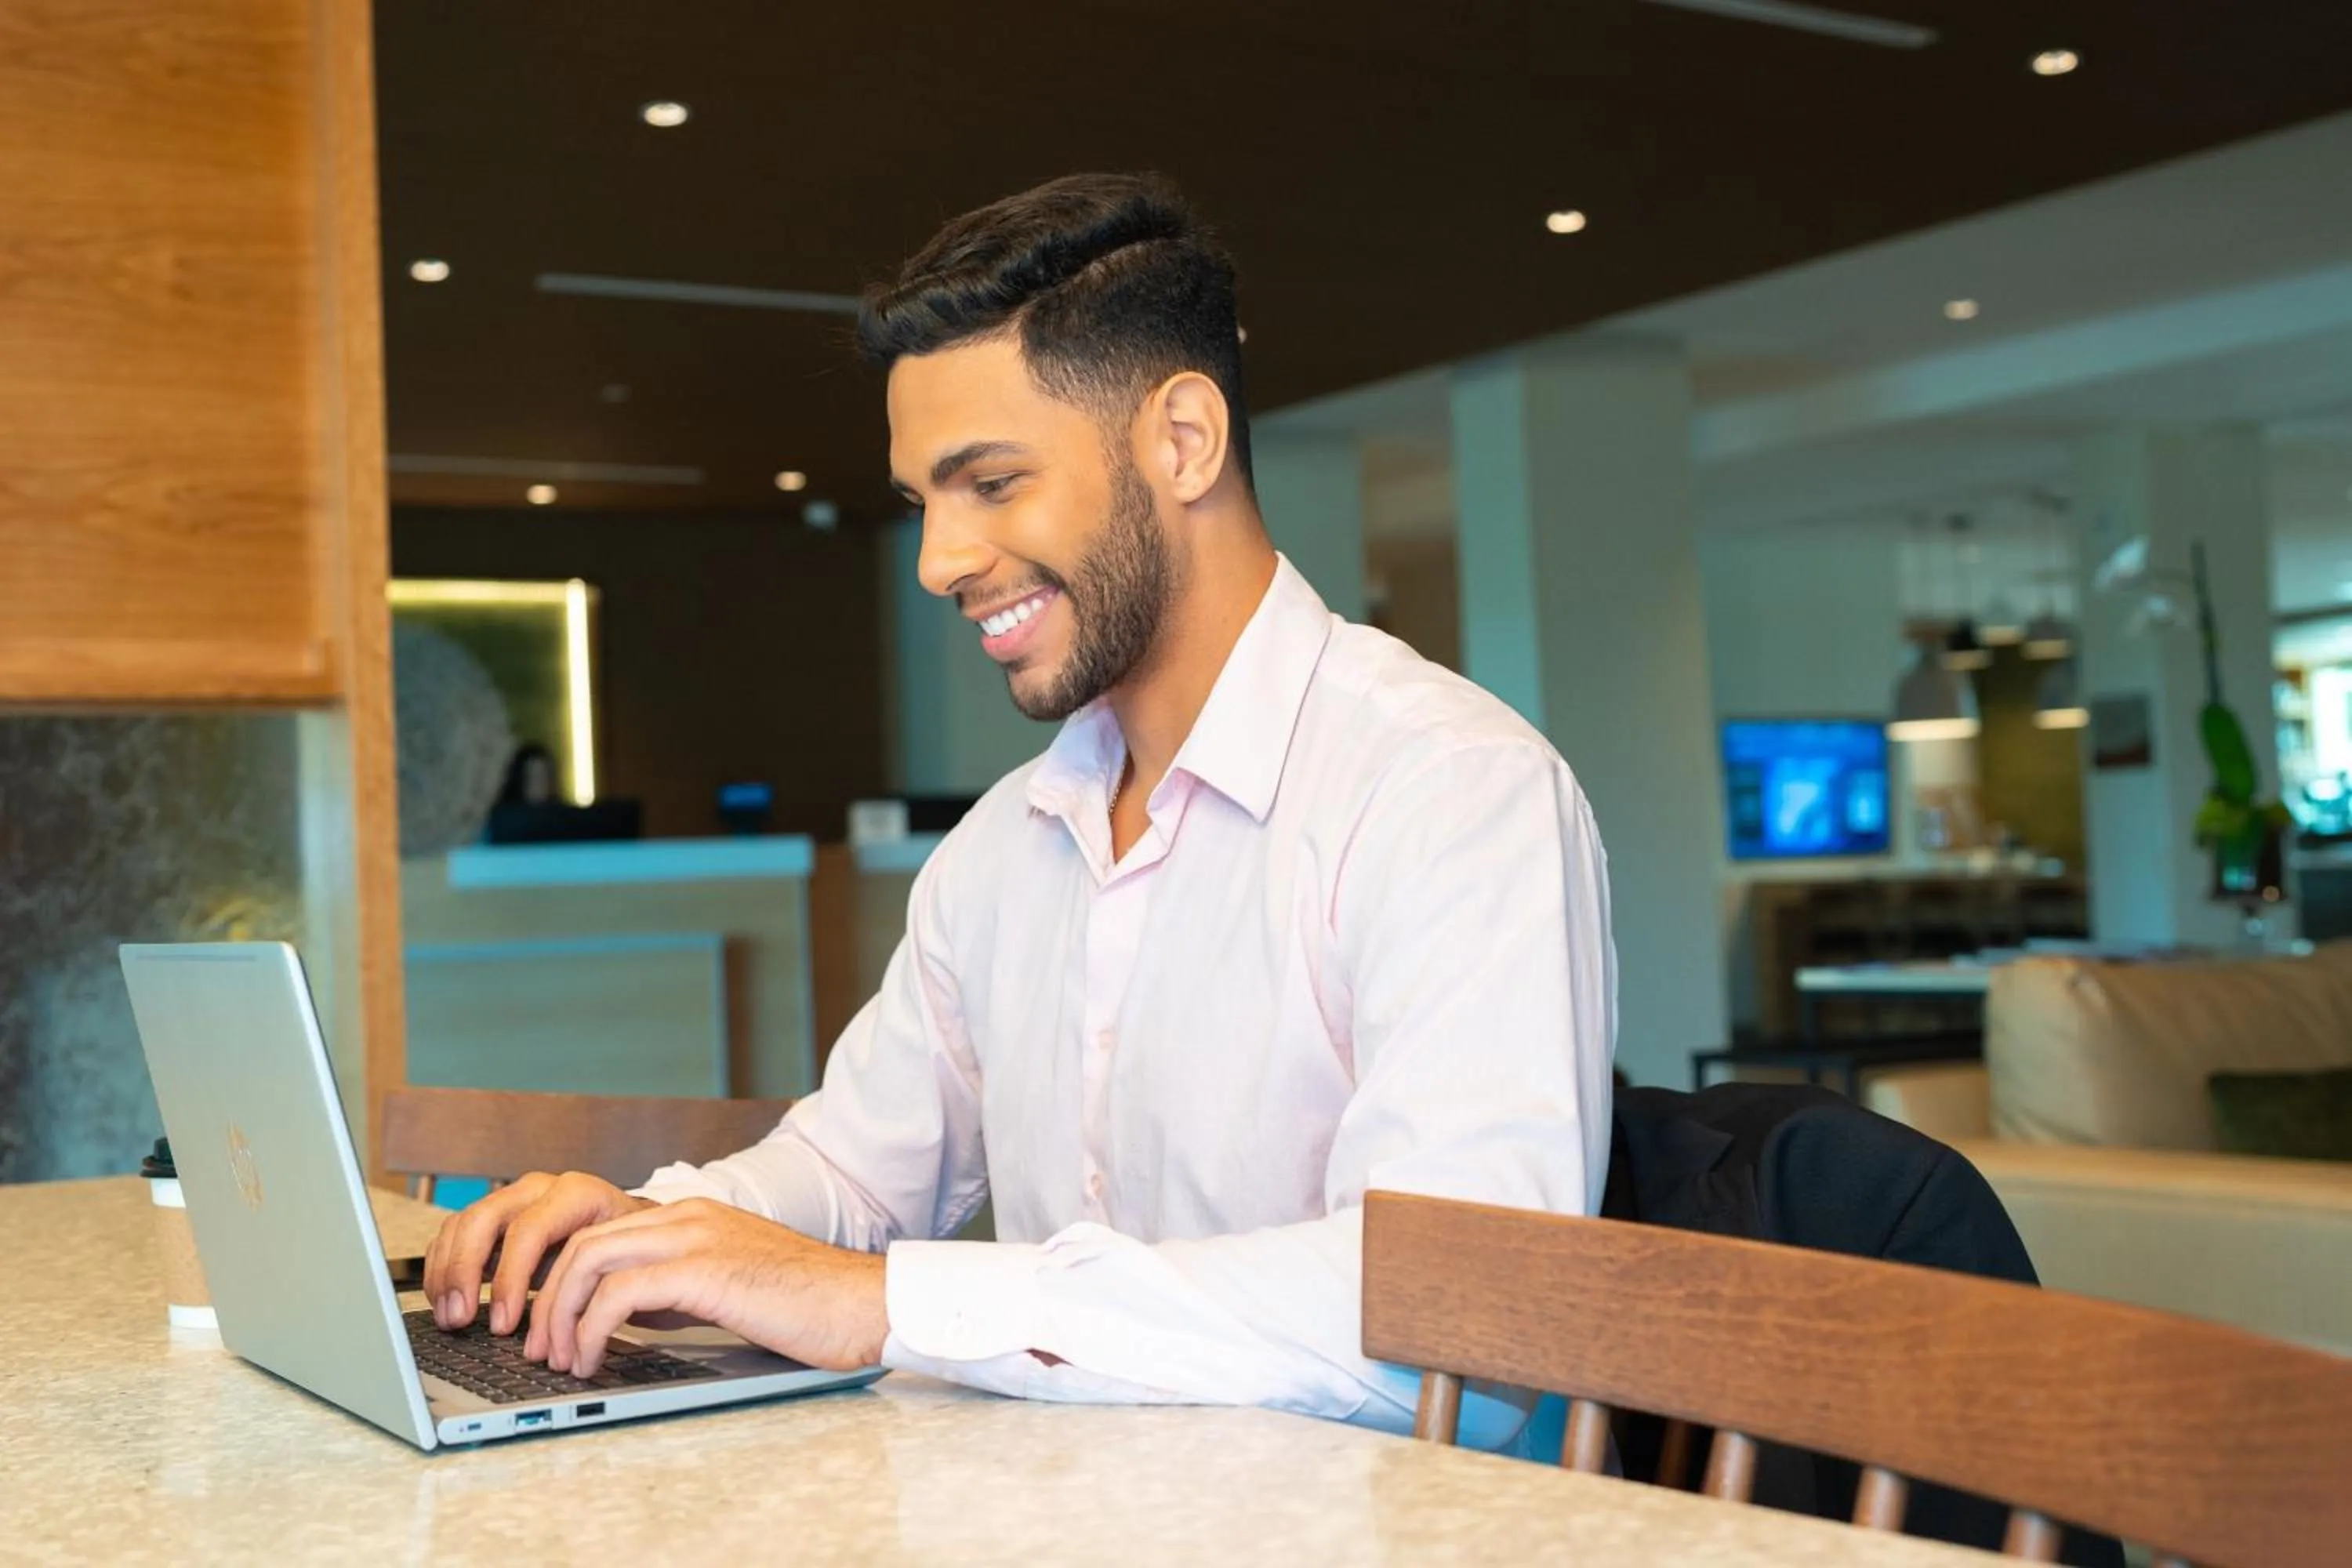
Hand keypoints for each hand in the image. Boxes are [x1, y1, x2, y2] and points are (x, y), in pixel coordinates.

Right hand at [421, 1171, 654, 1334]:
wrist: (628, 1227)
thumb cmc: (626, 1249)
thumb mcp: (620, 1261)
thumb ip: (590, 1284)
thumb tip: (563, 1333)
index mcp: (577, 1194)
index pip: (529, 1231)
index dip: (510, 1279)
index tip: (503, 1325)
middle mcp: (540, 1189)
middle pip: (484, 1219)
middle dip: (464, 1272)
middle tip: (461, 1319)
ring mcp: (513, 1199)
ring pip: (462, 1224)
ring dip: (447, 1273)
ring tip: (450, 1319)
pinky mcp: (494, 1217)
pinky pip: (454, 1234)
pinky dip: (443, 1268)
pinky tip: (445, 1301)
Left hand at [527, 1198, 887, 1376]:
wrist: (862, 1303)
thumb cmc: (806, 1305)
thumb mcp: (728, 1284)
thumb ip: (679, 1286)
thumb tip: (625, 1317)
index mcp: (692, 1216)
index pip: (600, 1233)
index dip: (561, 1281)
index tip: (550, 1327)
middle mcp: (687, 1216)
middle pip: (581, 1243)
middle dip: (546, 1298)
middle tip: (540, 1348)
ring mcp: (696, 1239)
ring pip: (589, 1261)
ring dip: (560, 1315)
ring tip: (560, 1359)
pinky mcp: (705, 1271)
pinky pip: (619, 1293)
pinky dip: (591, 1329)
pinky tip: (594, 1359)